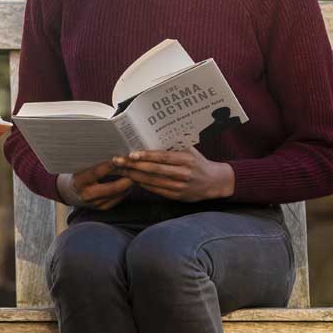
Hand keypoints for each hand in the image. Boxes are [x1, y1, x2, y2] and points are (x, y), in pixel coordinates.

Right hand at [59, 159, 135, 209]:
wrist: (68, 193)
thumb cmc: (76, 176)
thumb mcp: (81, 168)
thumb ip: (94, 164)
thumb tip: (113, 155)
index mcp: (80, 182)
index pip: (97, 172)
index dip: (110, 165)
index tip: (122, 158)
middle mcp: (87, 195)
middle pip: (112, 188)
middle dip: (126, 178)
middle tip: (136, 169)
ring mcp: (95, 203)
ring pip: (118, 194)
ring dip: (128, 184)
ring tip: (135, 174)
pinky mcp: (102, 208)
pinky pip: (118, 199)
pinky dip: (125, 190)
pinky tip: (129, 182)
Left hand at [112, 147, 235, 201]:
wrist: (214, 182)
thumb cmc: (198, 162)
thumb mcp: (190, 150)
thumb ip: (174, 145)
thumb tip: (153, 135)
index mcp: (186, 159)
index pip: (162, 157)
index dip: (146, 156)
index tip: (131, 154)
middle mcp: (183, 173)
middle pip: (154, 170)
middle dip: (134, 166)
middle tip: (118, 162)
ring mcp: (179, 186)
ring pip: (153, 181)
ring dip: (135, 176)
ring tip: (121, 171)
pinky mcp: (177, 196)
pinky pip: (157, 190)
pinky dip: (144, 185)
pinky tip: (133, 180)